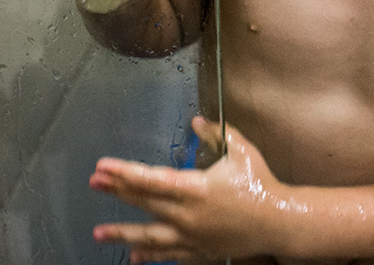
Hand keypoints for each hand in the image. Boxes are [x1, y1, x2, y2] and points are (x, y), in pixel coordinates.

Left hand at [89, 117, 289, 263]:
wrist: (279, 221)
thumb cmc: (261, 184)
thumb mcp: (242, 151)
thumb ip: (218, 133)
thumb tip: (197, 121)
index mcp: (196, 188)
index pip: (151, 179)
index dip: (125, 172)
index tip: (104, 166)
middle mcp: (188, 214)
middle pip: (144, 202)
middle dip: (117, 191)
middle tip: (94, 183)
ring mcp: (191, 236)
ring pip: (149, 235)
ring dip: (122, 233)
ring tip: (99, 233)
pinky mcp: (198, 250)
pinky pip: (168, 254)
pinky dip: (150, 255)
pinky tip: (134, 257)